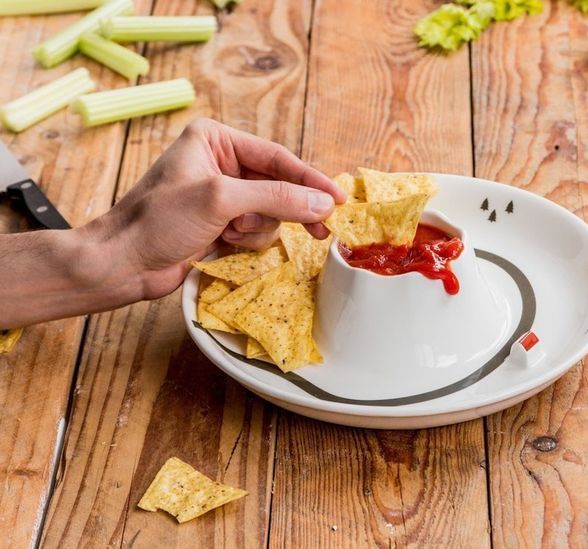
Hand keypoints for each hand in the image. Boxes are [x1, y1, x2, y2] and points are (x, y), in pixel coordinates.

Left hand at [87, 118, 345, 299]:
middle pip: (278, 185)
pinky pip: (258, 229)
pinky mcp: (221, 223)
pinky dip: (249, 239)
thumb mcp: (220, 200)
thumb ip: (276, 197)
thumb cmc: (158, 220)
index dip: (310, 179)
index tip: (339, 198)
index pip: (277, 157)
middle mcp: (220, 163)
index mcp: (215, 140)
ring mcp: (222, 195)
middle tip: (323, 228)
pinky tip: (225, 242)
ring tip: (232, 233)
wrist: (122, 263)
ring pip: (271, 211)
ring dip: (258, 227)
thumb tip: (322, 202)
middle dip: (290, 207)